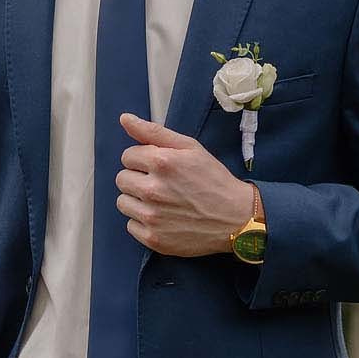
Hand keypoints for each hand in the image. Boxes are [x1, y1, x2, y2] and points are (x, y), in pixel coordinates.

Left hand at [114, 112, 255, 257]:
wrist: (236, 218)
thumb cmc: (214, 181)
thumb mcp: (190, 148)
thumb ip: (154, 132)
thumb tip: (124, 119)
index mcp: (162, 163)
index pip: (127, 156)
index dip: (143, 159)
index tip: (159, 167)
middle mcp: (153, 190)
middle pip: (122, 179)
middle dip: (138, 178)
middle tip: (162, 184)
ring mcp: (152, 217)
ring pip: (123, 202)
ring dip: (138, 200)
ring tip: (162, 201)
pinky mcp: (153, 238)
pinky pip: (130, 225)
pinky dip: (143, 222)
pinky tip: (163, 218)